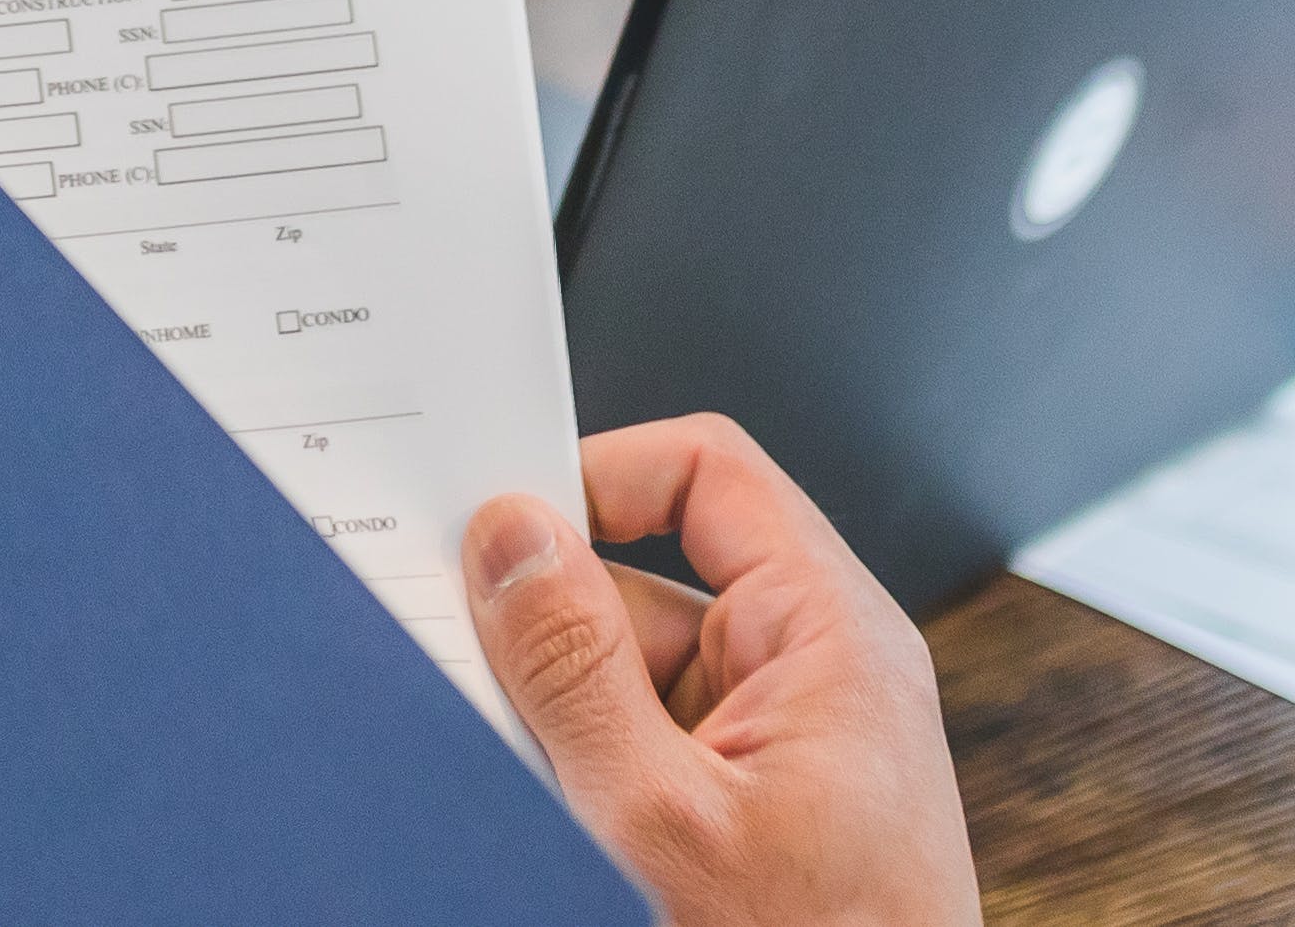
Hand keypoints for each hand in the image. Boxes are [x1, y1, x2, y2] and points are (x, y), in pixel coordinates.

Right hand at [468, 415, 979, 926]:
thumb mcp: (659, 821)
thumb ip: (573, 668)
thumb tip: (512, 537)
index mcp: (830, 637)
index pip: (705, 473)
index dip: (595, 473)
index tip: (493, 524)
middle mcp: (815, 677)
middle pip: (647, 580)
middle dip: (550, 626)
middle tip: (464, 662)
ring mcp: (784, 751)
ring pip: (631, 675)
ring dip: (559, 717)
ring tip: (528, 784)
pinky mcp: (755, 817)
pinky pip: (645, 751)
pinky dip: (584, 776)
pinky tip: (550, 822)